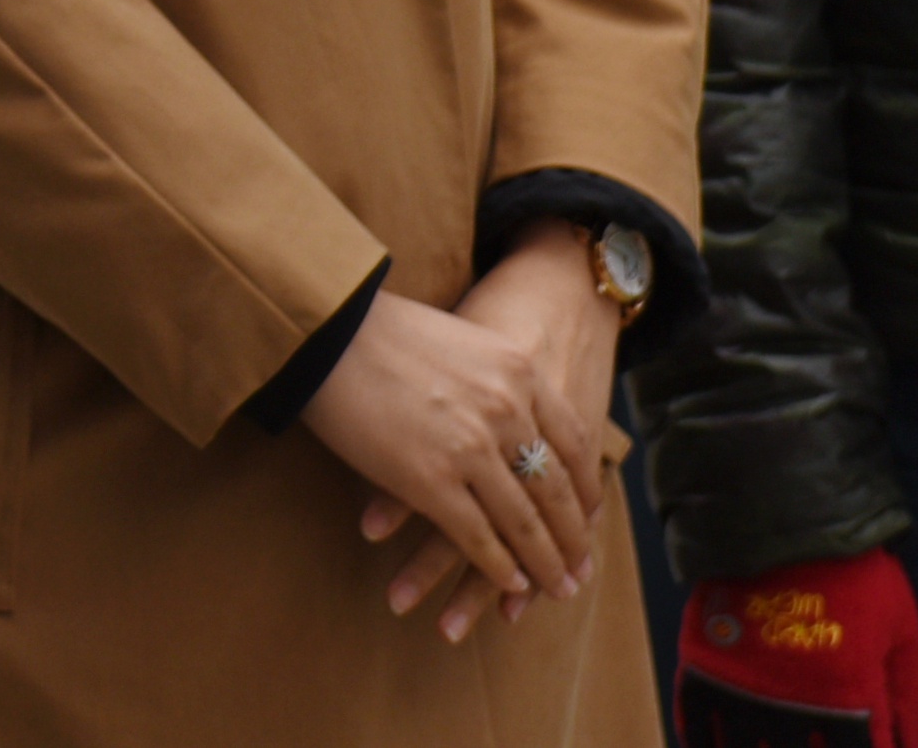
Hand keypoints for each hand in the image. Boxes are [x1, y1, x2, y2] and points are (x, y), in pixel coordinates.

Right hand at [304, 288, 596, 635]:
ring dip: (544, 565)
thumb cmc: (384, 331)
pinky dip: (499, 568)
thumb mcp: (466, 342)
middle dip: (572, 538)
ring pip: (524, 523)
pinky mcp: (431, 481)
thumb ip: (499, 379)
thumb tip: (516, 410)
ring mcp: (471, 449)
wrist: (326, 328)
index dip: (586, 489)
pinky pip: (479, 538)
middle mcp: (507, 410)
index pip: (574, 443)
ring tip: (557, 589)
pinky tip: (510, 584)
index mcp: (520, 372)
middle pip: (555, 489)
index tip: (590, 517)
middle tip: (582, 569)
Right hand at [681, 551, 917, 742]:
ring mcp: (745, 687)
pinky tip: (720, 747)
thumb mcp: (901, 628)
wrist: (786, 515)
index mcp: (851, 697)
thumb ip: (907, 694)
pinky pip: (697, 726)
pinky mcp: (705, 666)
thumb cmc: (858, 572)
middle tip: (816, 747)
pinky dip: (705, 744)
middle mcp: (798, 705)